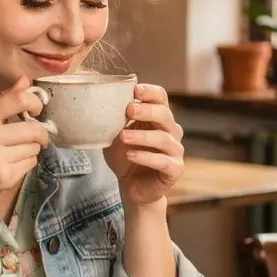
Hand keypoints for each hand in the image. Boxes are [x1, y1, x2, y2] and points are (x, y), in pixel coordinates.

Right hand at [0, 77, 50, 214]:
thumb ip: (0, 101)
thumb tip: (25, 81)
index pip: (18, 100)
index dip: (35, 103)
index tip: (36, 110)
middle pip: (34, 129)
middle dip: (40, 133)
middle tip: (35, 136)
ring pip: (34, 148)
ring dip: (30, 149)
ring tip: (13, 152)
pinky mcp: (4, 178)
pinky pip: (30, 164)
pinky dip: (25, 163)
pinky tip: (10, 164)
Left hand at [104, 83, 183, 207]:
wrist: (131, 186)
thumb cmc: (126, 155)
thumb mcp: (116, 134)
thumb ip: (114, 119)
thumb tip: (100, 100)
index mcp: (158, 118)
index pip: (161, 98)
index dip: (150, 92)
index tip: (135, 89)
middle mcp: (171, 131)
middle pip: (164, 115)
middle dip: (146, 110)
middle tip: (128, 110)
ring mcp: (175, 150)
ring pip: (163, 138)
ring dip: (142, 136)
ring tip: (123, 136)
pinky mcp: (175, 170)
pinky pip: (163, 161)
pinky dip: (146, 157)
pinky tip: (130, 155)